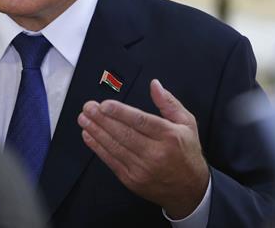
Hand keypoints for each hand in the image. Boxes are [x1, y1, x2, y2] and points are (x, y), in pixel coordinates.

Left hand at [77, 79, 208, 218]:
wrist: (189, 190)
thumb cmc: (187, 153)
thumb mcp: (187, 124)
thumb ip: (168, 103)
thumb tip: (154, 85)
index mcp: (169, 136)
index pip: (141, 121)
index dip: (120, 112)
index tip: (104, 104)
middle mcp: (156, 153)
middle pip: (124, 134)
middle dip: (102, 119)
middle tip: (88, 107)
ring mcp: (142, 168)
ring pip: (115, 147)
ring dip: (96, 131)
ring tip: (84, 119)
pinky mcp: (132, 179)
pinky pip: (111, 161)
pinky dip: (97, 148)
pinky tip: (89, 136)